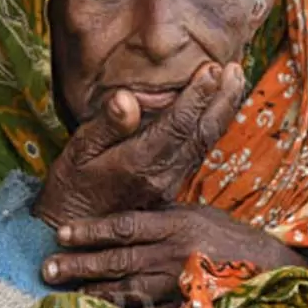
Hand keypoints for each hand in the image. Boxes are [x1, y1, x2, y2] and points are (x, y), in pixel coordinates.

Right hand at [34, 63, 245, 228]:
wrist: (78, 239)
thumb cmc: (71, 187)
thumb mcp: (77, 153)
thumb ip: (106, 125)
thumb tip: (127, 97)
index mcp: (138, 162)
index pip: (177, 124)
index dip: (197, 95)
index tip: (211, 68)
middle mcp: (161, 175)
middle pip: (201, 132)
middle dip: (222, 99)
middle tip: (236, 68)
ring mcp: (169, 183)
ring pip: (204, 143)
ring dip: (222, 111)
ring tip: (234, 81)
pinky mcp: (170, 187)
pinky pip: (198, 153)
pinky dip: (211, 127)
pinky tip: (216, 110)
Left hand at [42, 206, 307, 307]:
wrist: (270, 267)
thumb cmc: (230, 237)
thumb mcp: (198, 214)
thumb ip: (163, 215)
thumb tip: (127, 215)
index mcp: (176, 223)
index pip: (125, 225)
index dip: (91, 230)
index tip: (61, 233)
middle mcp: (174, 252)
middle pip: (119, 259)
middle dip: (80, 264)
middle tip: (47, 269)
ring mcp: (180, 283)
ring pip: (128, 289)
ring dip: (95, 292)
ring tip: (65, 295)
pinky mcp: (187, 307)